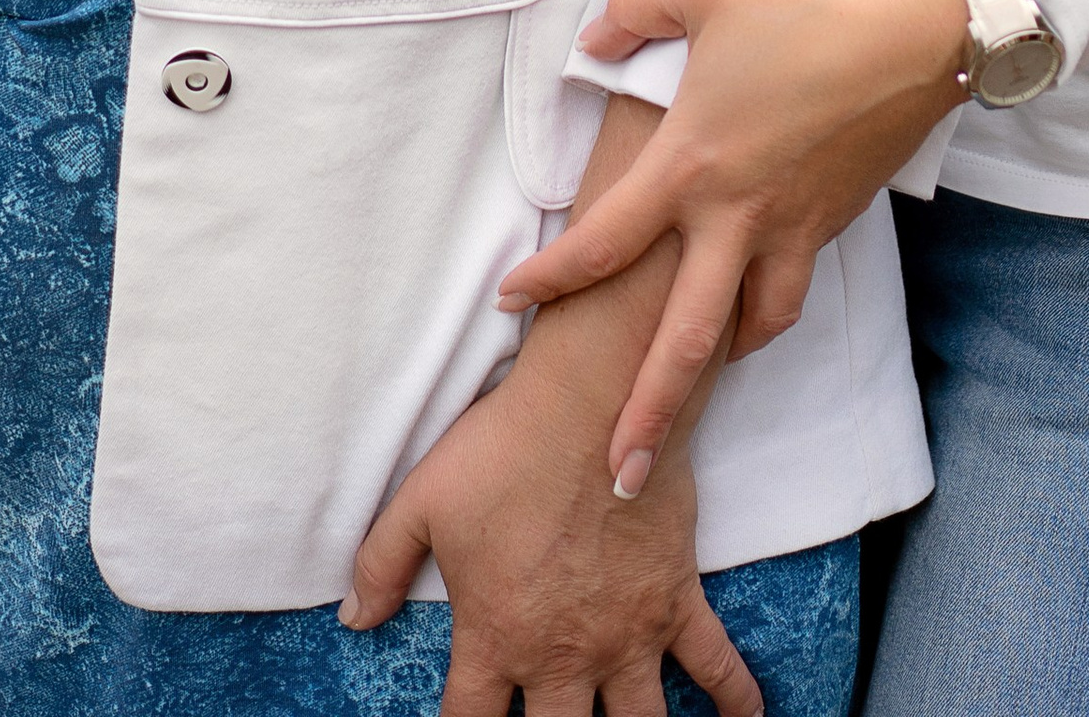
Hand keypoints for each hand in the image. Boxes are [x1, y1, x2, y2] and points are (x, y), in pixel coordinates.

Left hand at [342, 91, 758, 716]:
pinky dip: (736, 701)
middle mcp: (565, 656)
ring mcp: (628, 636)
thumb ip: (380, 564)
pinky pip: (716, 665)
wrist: (591, 402)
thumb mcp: (422, 501)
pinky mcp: (676, 601)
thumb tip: (352, 620)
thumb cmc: (503, 448)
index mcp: (497, 640)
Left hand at [494, 0, 970, 487]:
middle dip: (647, 414)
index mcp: (692, 164)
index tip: (510, 303)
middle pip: (683, 341)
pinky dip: (766, 313)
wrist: (918, 33)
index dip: (551, 277)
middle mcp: (737, 215)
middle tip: (617, 477)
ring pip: (750, 329)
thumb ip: (634, 12)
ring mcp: (792, 227)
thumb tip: (594, 44)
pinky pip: (790, 288)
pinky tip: (755, 305)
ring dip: (715, 366)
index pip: (604, 240)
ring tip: (693, 385)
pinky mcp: (833, 221)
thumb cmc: (807, 3)